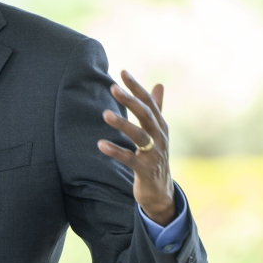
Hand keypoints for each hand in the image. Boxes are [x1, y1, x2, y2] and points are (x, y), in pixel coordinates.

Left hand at [97, 70, 175, 224]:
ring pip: (140, 136)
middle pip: (146, 115)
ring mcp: (154, 154)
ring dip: (122, 124)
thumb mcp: (158, 132)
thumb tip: (159, 84)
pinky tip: (101, 144)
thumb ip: (156, 109)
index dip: (136, 87)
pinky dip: (116, 151)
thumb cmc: (155, 156)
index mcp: (160, 126)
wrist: (161, 191)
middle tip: (113, 87)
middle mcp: (160, 137)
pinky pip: (130, 159)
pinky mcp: (146, 171)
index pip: (149, 102)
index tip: (122, 72)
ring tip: (105, 114)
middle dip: (130, 100)